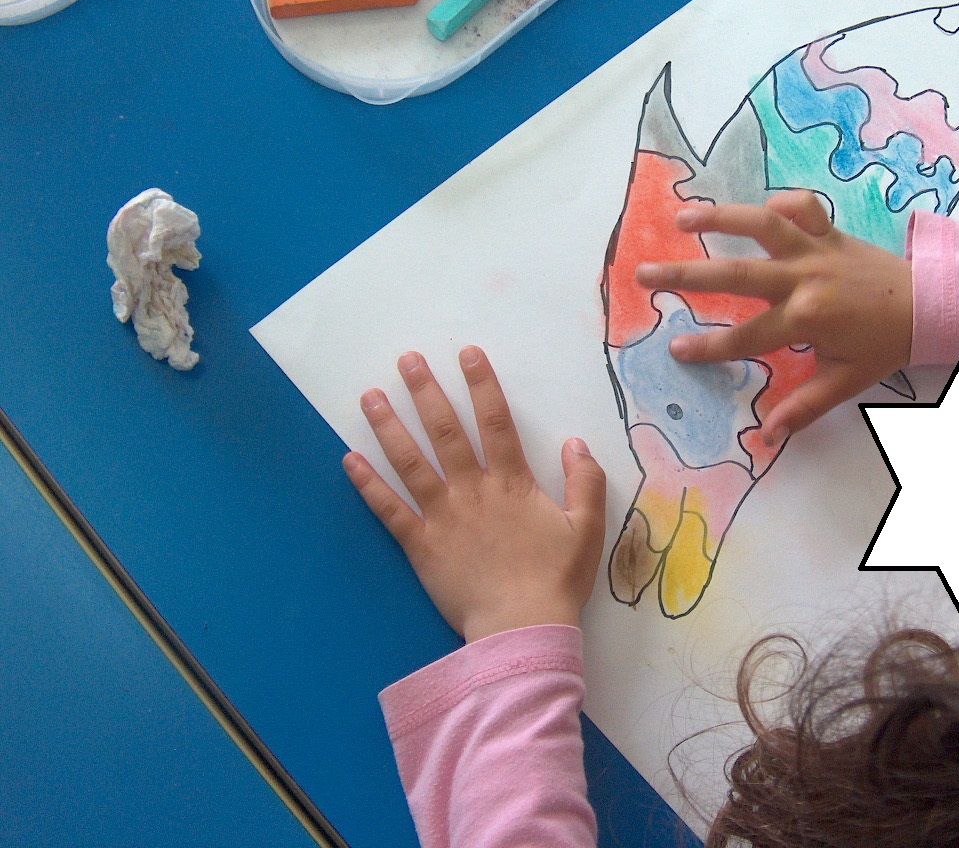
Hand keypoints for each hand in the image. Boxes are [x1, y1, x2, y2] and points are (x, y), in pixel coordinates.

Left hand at [342, 347, 605, 642]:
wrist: (521, 626)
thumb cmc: (556, 579)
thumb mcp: (587, 527)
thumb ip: (585, 481)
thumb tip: (575, 443)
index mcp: (511, 482)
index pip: (496, 422)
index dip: (482, 384)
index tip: (467, 354)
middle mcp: (471, 490)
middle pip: (445, 431)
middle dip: (425, 391)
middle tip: (407, 360)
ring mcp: (441, 516)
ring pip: (409, 462)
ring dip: (388, 427)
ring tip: (369, 396)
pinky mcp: (419, 545)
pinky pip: (388, 510)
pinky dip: (367, 485)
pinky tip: (349, 460)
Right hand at [635, 190, 912, 441]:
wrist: (929, 303)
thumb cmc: (884, 345)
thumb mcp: (846, 381)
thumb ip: (805, 406)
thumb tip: (767, 436)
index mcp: (806, 319)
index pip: (746, 337)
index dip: (708, 347)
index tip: (674, 350)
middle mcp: (804, 279)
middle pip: (735, 276)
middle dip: (686, 276)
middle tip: (645, 274)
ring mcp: (815, 250)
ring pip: (762, 225)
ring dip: (721, 218)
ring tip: (682, 218)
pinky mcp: (830, 230)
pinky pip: (801, 207)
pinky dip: (780, 203)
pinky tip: (758, 209)